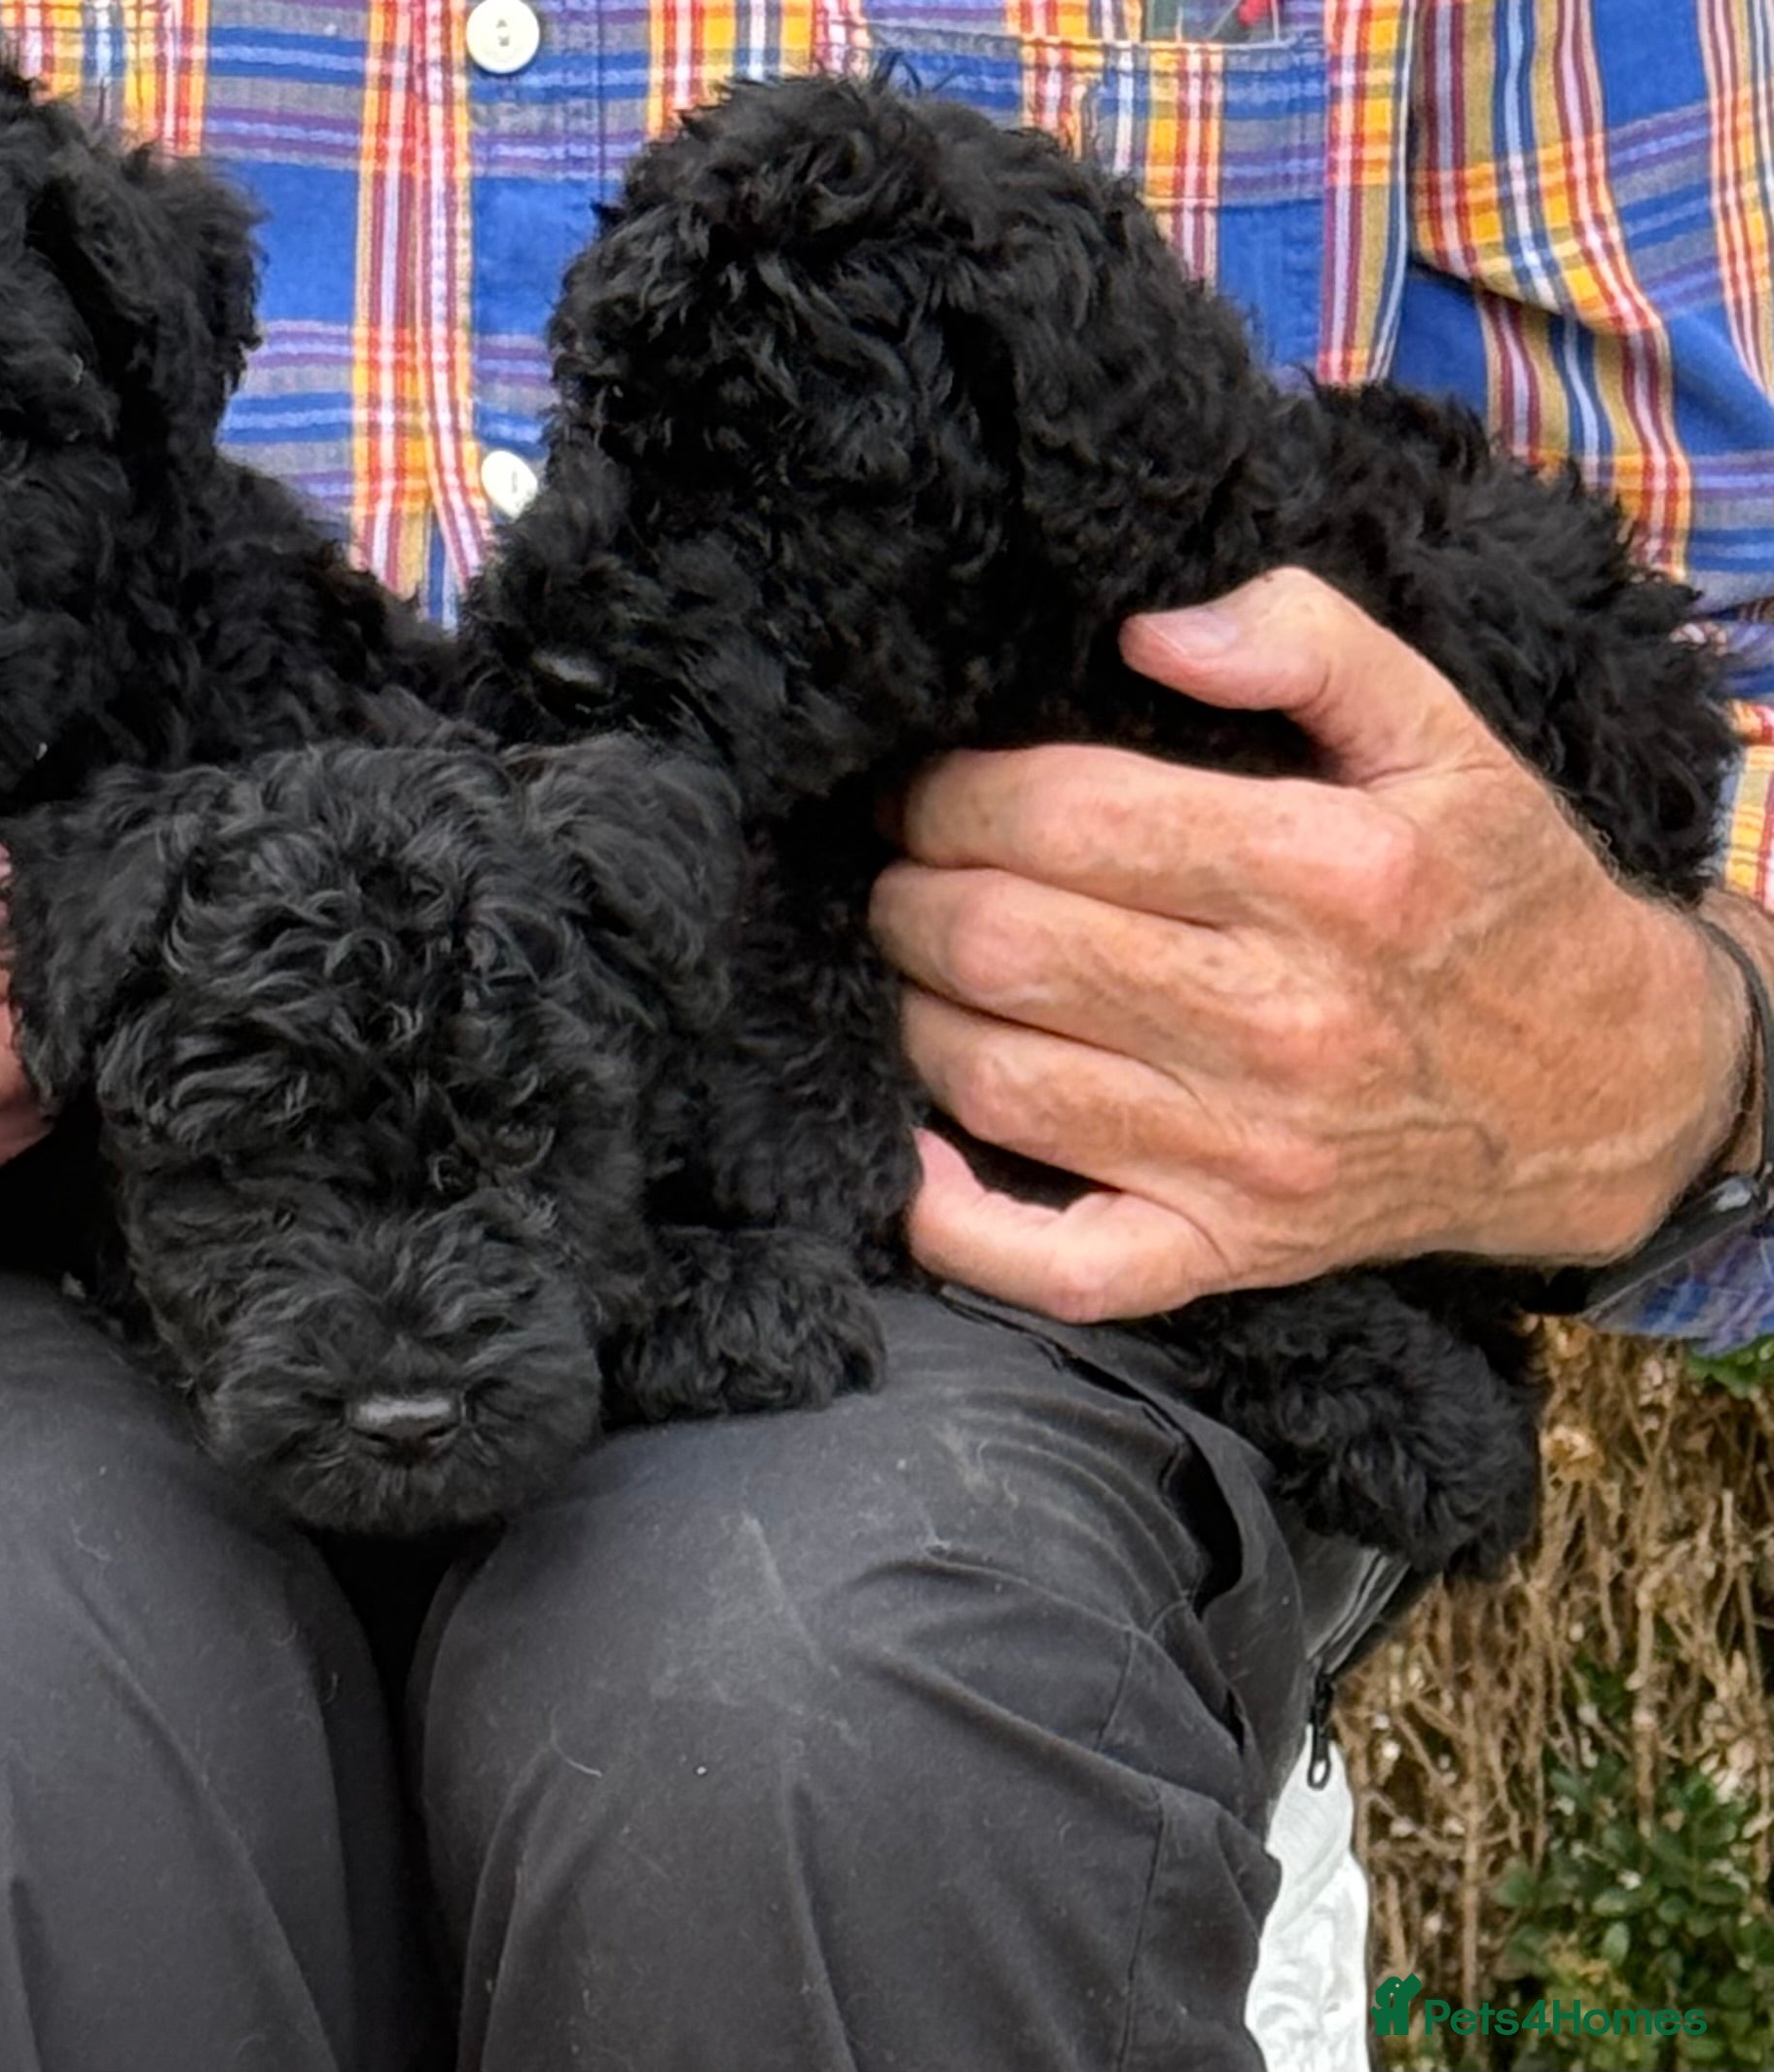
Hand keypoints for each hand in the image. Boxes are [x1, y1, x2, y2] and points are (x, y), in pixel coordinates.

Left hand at [868, 566, 1750, 1322]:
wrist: (1608, 1091)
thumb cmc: (1496, 898)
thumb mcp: (1447, 740)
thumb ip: (1313, 647)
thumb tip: (1154, 627)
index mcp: (1327, 875)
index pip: (1066, 818)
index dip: (953, 794)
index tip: (925, 787)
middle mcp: (1282, 1022)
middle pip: (1004, 947)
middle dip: (911, 894)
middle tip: (901, 869)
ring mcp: (1249, 1155)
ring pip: (997, 1082)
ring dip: (913, 1013)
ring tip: (916, 962)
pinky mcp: (1230, 1250)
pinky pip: (1057, 1266)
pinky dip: (955, 1222)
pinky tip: (907, 1156)